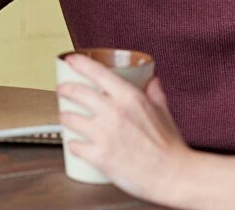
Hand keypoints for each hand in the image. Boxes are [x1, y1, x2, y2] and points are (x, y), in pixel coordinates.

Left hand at [57, 54, 192, 205]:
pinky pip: (74, 145)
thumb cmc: (170, 146)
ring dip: (65, 117)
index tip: (70, 59)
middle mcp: (114, 112)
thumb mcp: (163, 111)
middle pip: (76, 92)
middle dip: (65, 89)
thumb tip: (151, 81)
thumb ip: (155, 93)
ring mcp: (104, 134)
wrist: (173, 175)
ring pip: (69, 118)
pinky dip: (72, 144)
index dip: (80, 63)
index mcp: (130, 98)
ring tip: (66, 118)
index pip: (97, 72)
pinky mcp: (99, 156)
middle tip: (62, 90)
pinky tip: (75, 144)